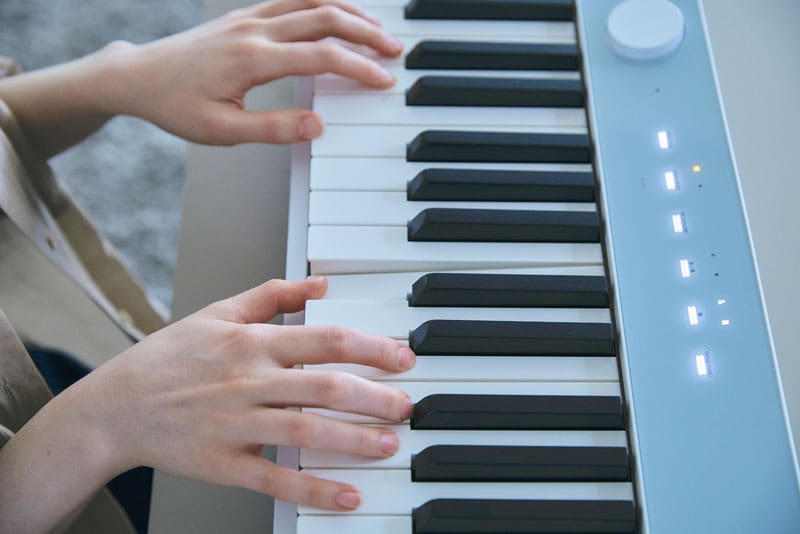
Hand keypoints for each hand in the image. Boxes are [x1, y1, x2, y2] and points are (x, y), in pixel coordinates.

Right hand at [73, 277, 414, 510]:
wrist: (115, 406)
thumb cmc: (168, 357)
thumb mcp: (218, 312)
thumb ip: (273, 295)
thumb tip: (321, 283)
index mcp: (252, 342)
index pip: (326, 340)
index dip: (371, 348)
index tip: (403, 358)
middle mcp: (248, 381)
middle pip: (324, 386)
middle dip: (374, 397)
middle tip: (407, 406)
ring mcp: (236, 424)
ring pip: (306, 431)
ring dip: (353, 440)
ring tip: (388, 445)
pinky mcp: (223, 464)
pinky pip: (275, 479)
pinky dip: (313, 489)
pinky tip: (346, 496)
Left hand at [112, 0, 402, 143]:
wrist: (138, 76)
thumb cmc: (175, 104)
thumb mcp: (221, 130)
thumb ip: (273, 129)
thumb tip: (318, 127)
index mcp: (251, 58)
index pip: (321, 56)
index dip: (359, 68)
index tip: (384, 81)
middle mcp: (254, 30)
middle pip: (325, 18)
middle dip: (366, 33)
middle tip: (394, 50)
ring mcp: (249, 18)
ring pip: (312, 1)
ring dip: (349, 12)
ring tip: (377, 29)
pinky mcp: (245, 16)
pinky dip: (324, 2)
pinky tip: (338, 11)